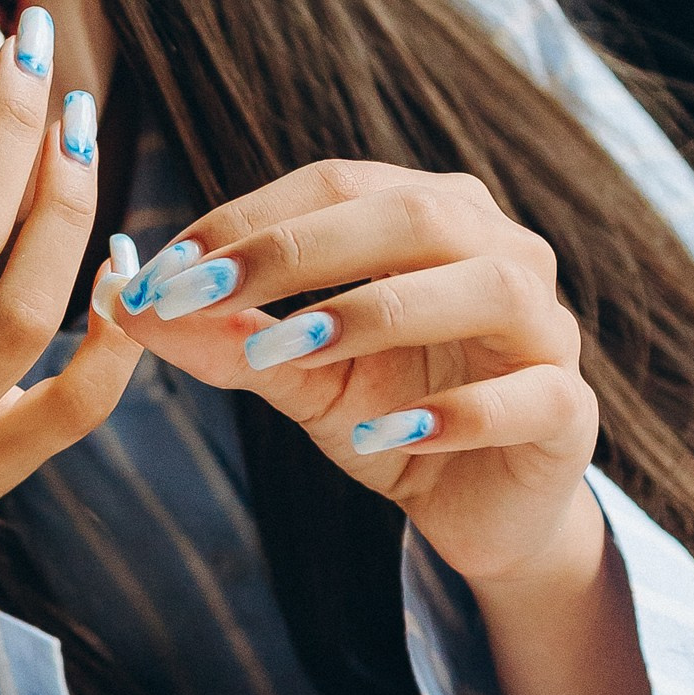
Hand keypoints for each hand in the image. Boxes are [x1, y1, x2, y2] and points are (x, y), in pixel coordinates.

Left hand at [110, 159, 599, 587]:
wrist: (476, 509)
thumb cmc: (388, 417)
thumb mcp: (296, 377)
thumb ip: (223, 336)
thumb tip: (123, 302)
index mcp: (432, 215)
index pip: (337, 185)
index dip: (247, 219)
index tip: (162, 269)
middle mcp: (500, 249)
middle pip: (411, 215)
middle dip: (296, 250)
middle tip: (201, 293)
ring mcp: (546, 327)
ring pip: (481, 287)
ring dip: (374, 314)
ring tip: (283, 352)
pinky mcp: (570, 411)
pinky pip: (529, 397)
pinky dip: (456, 414)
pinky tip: (383, 436)